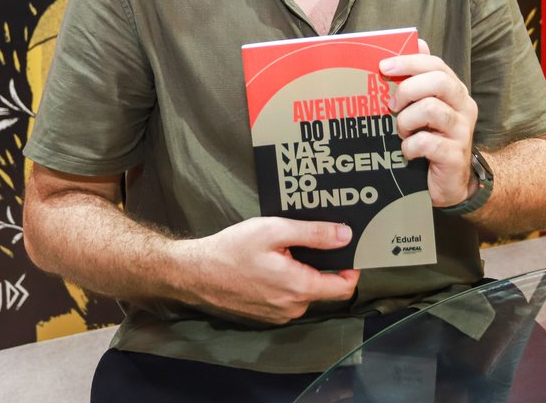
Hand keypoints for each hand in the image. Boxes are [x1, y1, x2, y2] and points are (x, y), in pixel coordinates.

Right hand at [184, 217, 359, 323]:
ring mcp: (277, 315)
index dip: (350, 269)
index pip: (343, 287)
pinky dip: (284, 282)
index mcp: (299, 288)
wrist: (195, 273)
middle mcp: (292, 308)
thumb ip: (314, 234)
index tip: (347, 251)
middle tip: (299, 242)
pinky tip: (265, 266)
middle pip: (322, 287)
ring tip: (277, 252)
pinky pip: (286, 298)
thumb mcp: (275, 231)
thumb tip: (345, 236)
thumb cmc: (232, 250)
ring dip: (298, 273)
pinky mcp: (265, 315)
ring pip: (303, 292)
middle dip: (317, 265)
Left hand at [380, 40, 478, 207]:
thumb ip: (421, 78)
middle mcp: (464, 107)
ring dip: (406, 122)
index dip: (409, 62)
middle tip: (392, 105)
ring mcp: (462, 132)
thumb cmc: (434, 140)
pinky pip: (427, 142)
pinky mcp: (455, 155)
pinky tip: (408, 152)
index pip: (437, 65)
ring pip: (431, 110)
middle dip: (408, 90)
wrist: (452, 183)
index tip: (383, 67)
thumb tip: (418, 42)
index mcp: (455, 92)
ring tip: (402, 133)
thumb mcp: (426, 107)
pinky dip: (410, 147)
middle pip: (439, 82)